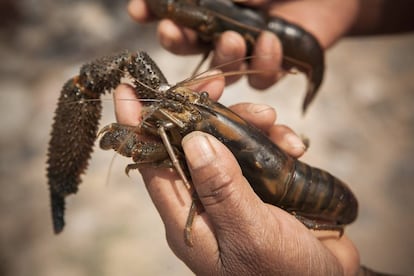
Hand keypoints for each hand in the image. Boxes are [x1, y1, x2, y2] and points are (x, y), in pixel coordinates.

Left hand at [113, 78, 359, 274]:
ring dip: (247, 124)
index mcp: (187, 220)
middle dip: (204, 112)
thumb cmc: (283, 274)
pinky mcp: (259, 186)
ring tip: (274, 122)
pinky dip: (274, 141)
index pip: (151, 165)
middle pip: (189, 144)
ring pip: (225, 142)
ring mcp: (232, 193)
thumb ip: (221, 190)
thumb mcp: (250, 234)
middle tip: (219, 84)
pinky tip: (295, 146)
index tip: (128, 91)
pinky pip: (257, 152)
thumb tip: (193, 140)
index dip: (137, 127)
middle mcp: (203, 202)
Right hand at [127, 0, 358, 87]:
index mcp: (212, 10)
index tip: (139, 9)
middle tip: (172, 31)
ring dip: (221, 56)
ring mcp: (246, 54)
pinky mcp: (272, 69)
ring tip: (232, 37)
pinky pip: (261, 78)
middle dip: (176, 41)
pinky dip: (264, 63)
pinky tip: (271, 41)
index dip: (153, 13)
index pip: (173, 15)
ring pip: (220, 69)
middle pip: (187, 47)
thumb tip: (206, 1)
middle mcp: (221, 33)